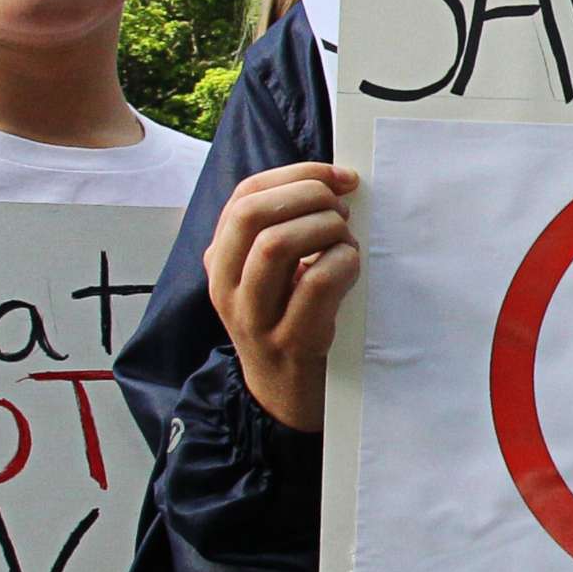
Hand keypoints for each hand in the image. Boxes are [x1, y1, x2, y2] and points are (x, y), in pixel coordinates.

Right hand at [204, 162, 361, 431]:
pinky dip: (342, 263)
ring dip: (325, 229)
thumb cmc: (288, 321)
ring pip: (277, 245)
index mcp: (221, 260)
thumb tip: (335, 185)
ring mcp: (254, 316)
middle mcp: (227, 286)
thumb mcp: (271, 276)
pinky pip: (315, 284)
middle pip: (253, 213)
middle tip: (341, 209)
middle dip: (308, 196)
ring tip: (345, 240)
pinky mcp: (290, 341)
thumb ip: (285, 232)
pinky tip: (351, 266)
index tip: (338, 177)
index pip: (246, 195)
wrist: (282, 396)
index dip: (296, 175)